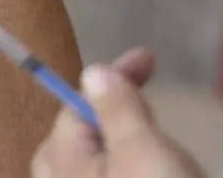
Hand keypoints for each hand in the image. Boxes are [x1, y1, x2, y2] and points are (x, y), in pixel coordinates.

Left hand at [32, 48, 205, 177]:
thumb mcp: (142, 149)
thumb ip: (116, 109)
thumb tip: (93, 72)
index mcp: (63, 162)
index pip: (74, 106)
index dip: (111, 78)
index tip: (147, 57)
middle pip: (73, 138)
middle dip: (106, 112)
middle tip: (147, 100)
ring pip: (93, 161)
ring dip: (118, 140)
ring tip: (159, 140)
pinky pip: (108, 176)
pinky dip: (126, 165)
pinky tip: (156, 166)